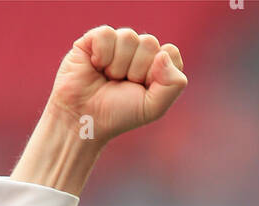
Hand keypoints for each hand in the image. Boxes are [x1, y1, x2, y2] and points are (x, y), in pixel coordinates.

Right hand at [45, 25, 187, 143]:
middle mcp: (138, 51)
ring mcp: (117, 43)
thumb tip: (163, 54)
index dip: (159, 72)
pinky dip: (102, 55)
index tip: (145, 88)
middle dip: (137, 70)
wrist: (85, 117)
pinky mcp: (94, 38)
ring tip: (109, 78)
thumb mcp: (153, 107)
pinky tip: (96, 66)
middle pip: (150, 42)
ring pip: (128, 36)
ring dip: (119, 66)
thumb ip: (173, 84)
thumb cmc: (119, 114)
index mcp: (156, 66)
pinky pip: (107, 34)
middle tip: (124, 84)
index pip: (170, 53)